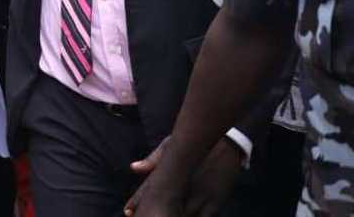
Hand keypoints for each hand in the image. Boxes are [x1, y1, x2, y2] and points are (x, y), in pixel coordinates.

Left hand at [125, 137, 241, 216]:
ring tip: (165, 216)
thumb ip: (153, 160)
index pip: (149, 191)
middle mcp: (183, 187)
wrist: (226, 143)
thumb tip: (133, 168)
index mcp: (170, 173)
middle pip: (165, 207)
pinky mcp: (214, 203)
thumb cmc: (195, 144)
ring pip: (184, 215)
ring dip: (175, 216)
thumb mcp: (171, 146)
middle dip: (155, 213)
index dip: (137, 202)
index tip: (127, 212)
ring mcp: (199, 196)